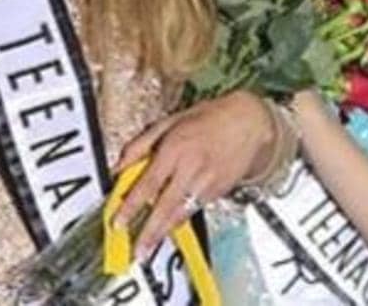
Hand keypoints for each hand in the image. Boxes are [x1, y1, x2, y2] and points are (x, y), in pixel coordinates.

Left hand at [112, 92, 274, 258]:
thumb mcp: (168, 122)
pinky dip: (178, 220)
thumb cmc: (207, 119)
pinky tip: (167, 229)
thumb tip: (119, 165)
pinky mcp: (218, 192)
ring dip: (163, 233)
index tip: (118, 220)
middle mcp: (191, 168)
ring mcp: (206, 182)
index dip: (132, 205)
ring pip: (181, 213)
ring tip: (149, 248)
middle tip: (136, 249)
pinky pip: (193, 209)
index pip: (148, 183)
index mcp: (175, 148)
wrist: (248, 123)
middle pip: (165, 206)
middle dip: (149, 231)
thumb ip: (140, 145)